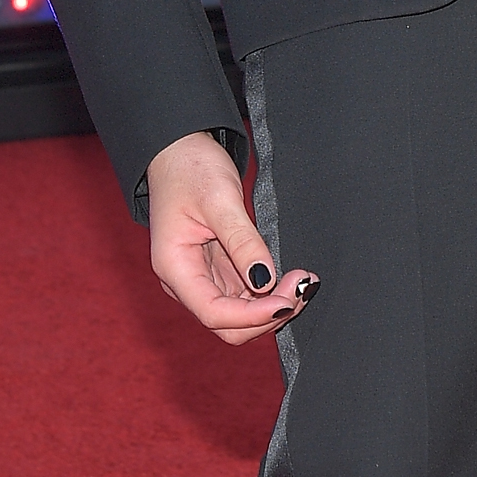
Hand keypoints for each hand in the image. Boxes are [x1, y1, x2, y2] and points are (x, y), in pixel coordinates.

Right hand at [146, 130, 319, 346]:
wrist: (178, 151)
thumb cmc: (190, 169)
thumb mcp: (219, 200)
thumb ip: (243, 241)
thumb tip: (264, 281)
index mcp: (175, 268)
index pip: (214, 313)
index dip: (253, 315)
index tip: (287, 298)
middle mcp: (185, 282)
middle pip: (228, 325)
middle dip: (267, 315)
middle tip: (300, 285)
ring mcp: (203, 279)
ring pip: (240, 316)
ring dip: (273, 307)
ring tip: (302, 280)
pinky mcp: (219, 272)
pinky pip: (246, 298)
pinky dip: (271, 295)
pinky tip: (292, 278)